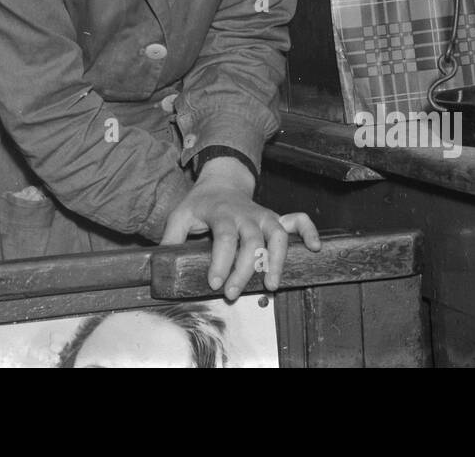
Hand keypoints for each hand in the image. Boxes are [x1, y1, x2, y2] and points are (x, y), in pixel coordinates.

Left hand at [160, 157, 320, 300]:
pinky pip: (299, 221)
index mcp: (222, 213)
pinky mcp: (276, 218)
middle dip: (243, 270)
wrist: (222, 180)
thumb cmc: (201, 204)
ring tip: (271, 285)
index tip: (214, 282)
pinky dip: (309, 232)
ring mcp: (264, 215)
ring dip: (277, 259)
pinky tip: (315, 248)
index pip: (224, 236)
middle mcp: (246, 214)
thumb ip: (171, 238)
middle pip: (251, 241)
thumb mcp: (180, 215)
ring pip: (276, 235)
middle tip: (231, 293)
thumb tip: (160, 265)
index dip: (220, 260)